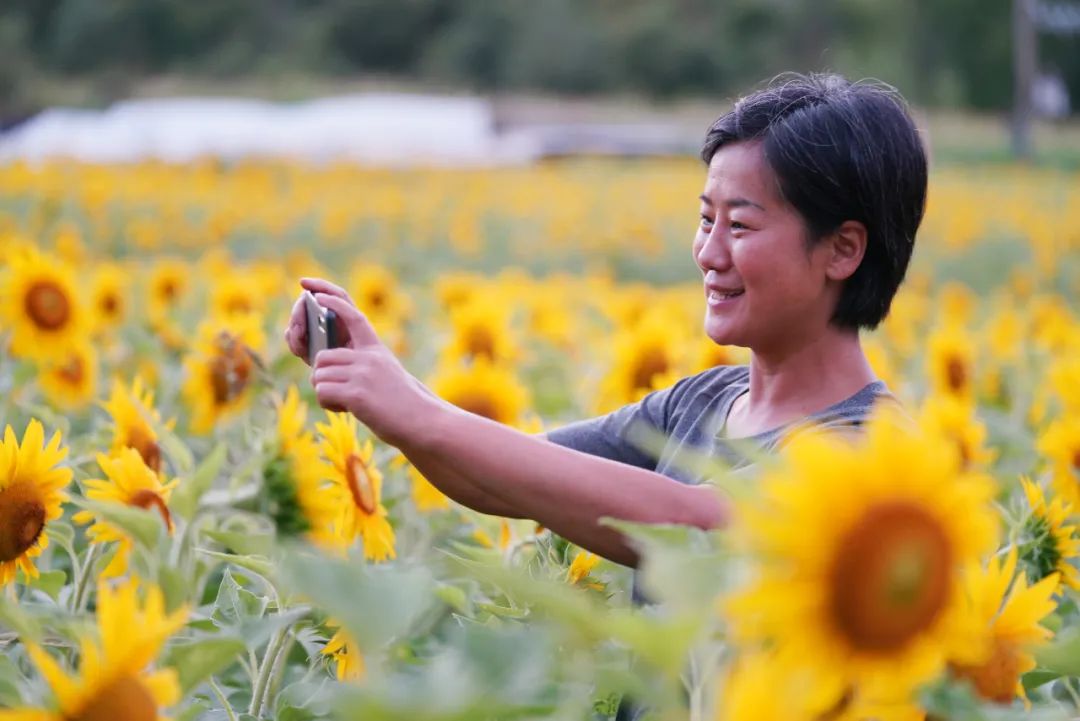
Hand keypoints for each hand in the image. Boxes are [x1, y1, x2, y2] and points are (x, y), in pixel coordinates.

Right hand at [283, 278, 361, 364]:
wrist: (358, 382)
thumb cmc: (364, 361)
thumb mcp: (360, 341)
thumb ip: (346, 318)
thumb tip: (322, 303)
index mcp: (348, 316)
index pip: (335, 294)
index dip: (319, 284)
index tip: (303, 282)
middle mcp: (330, 321)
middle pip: (310, 305)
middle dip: (300, 312)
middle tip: (299, 326)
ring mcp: (317, 332)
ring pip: (299, 321)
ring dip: (296, 328)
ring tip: (300, 340)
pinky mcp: (308, 346)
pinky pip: (295, 337)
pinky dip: (294, 341)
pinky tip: (300, 350)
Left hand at [309, 293, 437, 447]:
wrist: (421, 422)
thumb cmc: (403, 404)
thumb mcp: (386, 374)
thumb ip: (362, 365)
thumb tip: (325, 367)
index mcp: (376, 350)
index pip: (353, 316)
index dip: (333, 301)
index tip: (316, 293)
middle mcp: (369, 357)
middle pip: (322, 357)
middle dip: (322, 376)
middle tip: (338, 392)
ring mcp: (363, 374)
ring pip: (319, 376)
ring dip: (326, 392)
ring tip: (346, 403)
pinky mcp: (357, 393)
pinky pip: (322, 393)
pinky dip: (328, 404)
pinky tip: (347, 409)